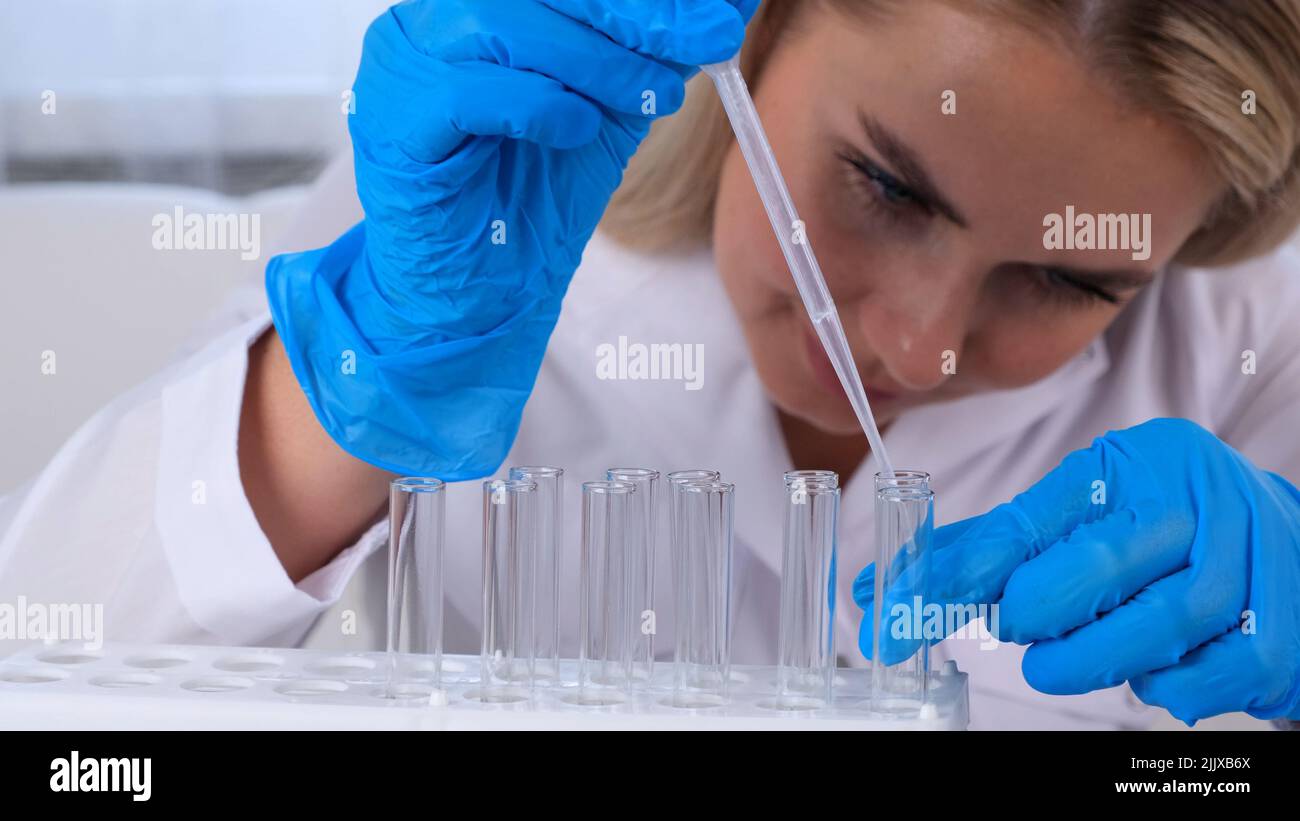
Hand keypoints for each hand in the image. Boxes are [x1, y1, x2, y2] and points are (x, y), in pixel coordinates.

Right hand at [266, 0, 756, 477]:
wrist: (478, 296)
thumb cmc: (529, 204)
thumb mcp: (607, 113)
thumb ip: (647, 58)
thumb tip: (718, 13)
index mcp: (474, 8)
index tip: (719, 14)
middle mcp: (429, 24)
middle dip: (635, 14)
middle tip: (707, 36)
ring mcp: (403, 69)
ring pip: (504, 26)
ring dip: (598, 60)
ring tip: (654, 95)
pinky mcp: (395, 124)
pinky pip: (467, 93)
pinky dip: (535, 105)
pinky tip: (578, 128)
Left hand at [854, 418, 1299, 723]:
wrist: (1286, 538)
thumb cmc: (1161, 524)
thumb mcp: (1084, 509)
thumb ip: (997, 545)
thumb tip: (894, 584)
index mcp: (1129, 465)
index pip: (1030, 517)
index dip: (962, 567)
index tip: (903, 604)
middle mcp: (1190, 502)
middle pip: (1099, 562)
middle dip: (1039, 609)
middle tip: (1013, 629)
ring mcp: (1246, 559)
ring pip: (1159, 623)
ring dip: (1095, 657)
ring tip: (1056, 666)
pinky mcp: (1282, 623)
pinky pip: (1214, 672)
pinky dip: (1171, 686)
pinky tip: (1150, 676)